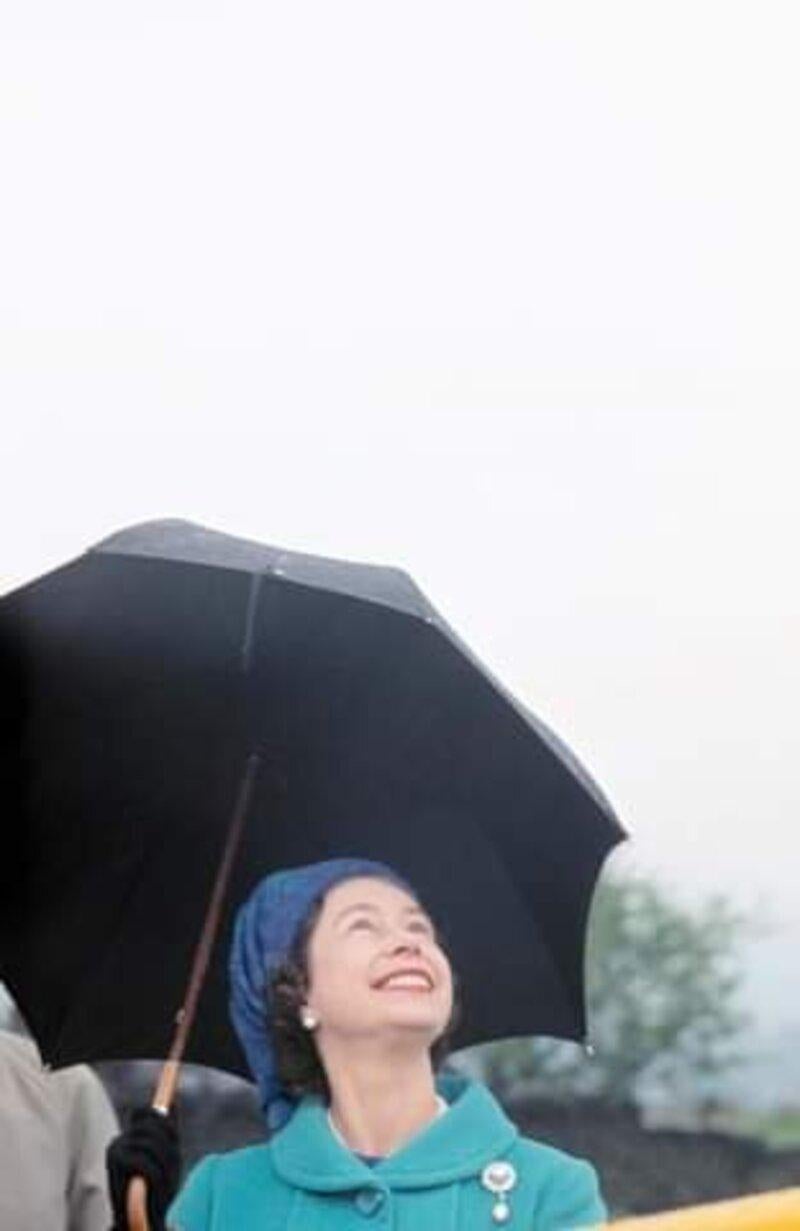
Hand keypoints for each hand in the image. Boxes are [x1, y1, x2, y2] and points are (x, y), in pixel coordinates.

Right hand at [106, 1107, 179, 1229]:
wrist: (141, 1222)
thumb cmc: (158, 1189)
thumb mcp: (168, 1158)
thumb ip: (169, 1132)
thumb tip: (175, 1101)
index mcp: (131, 1136)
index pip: (146, 1112)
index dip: (164, 1122)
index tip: (174, 1139)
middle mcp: (120, 1140)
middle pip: (153, 1123)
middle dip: (169, 1144)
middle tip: (174, 1166)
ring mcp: (115, 1149)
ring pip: (152, 1143)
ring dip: (165, 1163)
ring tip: (164, 1181)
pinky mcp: (114, 1163)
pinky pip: (144, 1161)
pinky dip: (155, 1175)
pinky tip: (152, 1188)